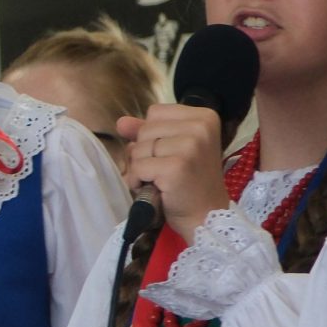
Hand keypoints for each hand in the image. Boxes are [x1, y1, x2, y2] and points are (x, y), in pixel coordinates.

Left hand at [118, 103, 229, 242]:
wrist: (205, 214)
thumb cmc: (189, 181)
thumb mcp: (172, 148)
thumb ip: (147, 131)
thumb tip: (121, 122)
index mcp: (204, 117)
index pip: (155, 112)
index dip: (152, 134)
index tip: (170, 152)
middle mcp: (200, 127)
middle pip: (145, 130)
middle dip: (144, 152)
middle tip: (164, 169)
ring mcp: (190, 146)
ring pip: (139, 148)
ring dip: (140, 168)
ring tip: (160, 179)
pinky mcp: (176, 166)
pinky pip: (138, 167)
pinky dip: (138, 181)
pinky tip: (156, 188)